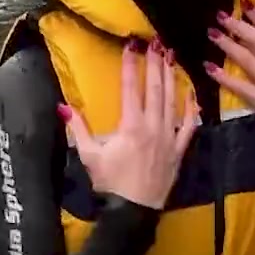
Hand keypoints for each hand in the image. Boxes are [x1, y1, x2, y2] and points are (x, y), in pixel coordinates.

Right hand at [60, 40, 198, 209]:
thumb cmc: (110, 183)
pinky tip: (191, 93)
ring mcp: (168, 138)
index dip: (130, 65)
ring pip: (172, 102)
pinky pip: (188, 126)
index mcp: (130, 126)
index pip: (130, 88)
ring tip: (171, 57)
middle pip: (154, 89)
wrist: (133, 211)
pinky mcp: (178, 150)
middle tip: (156, 43)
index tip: (131, 45)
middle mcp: (152, 127)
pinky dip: (191, 109)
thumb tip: (63, 107)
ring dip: (171, 78)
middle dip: (154, 64)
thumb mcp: (90, 156)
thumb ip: (79, 128)